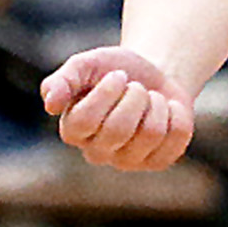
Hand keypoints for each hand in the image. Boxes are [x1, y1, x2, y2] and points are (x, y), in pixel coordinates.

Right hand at [41, 45, 193, 168]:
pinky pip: (177, 135)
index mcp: (72, 131)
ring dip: (156, 103)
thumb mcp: (86, 64)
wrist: (154, 74)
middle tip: (136, 86)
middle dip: (134, 96)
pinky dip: (176, 112)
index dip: (106, 92)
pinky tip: (166, 110)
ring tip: (150, 98)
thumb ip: (64, 80)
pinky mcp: (159, 161)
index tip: (118, 75)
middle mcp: (96, 153)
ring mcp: (128, 161)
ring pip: (150, 133)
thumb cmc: (114, 69)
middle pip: (118, 129)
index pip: (85, 120)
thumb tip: (50, 104)